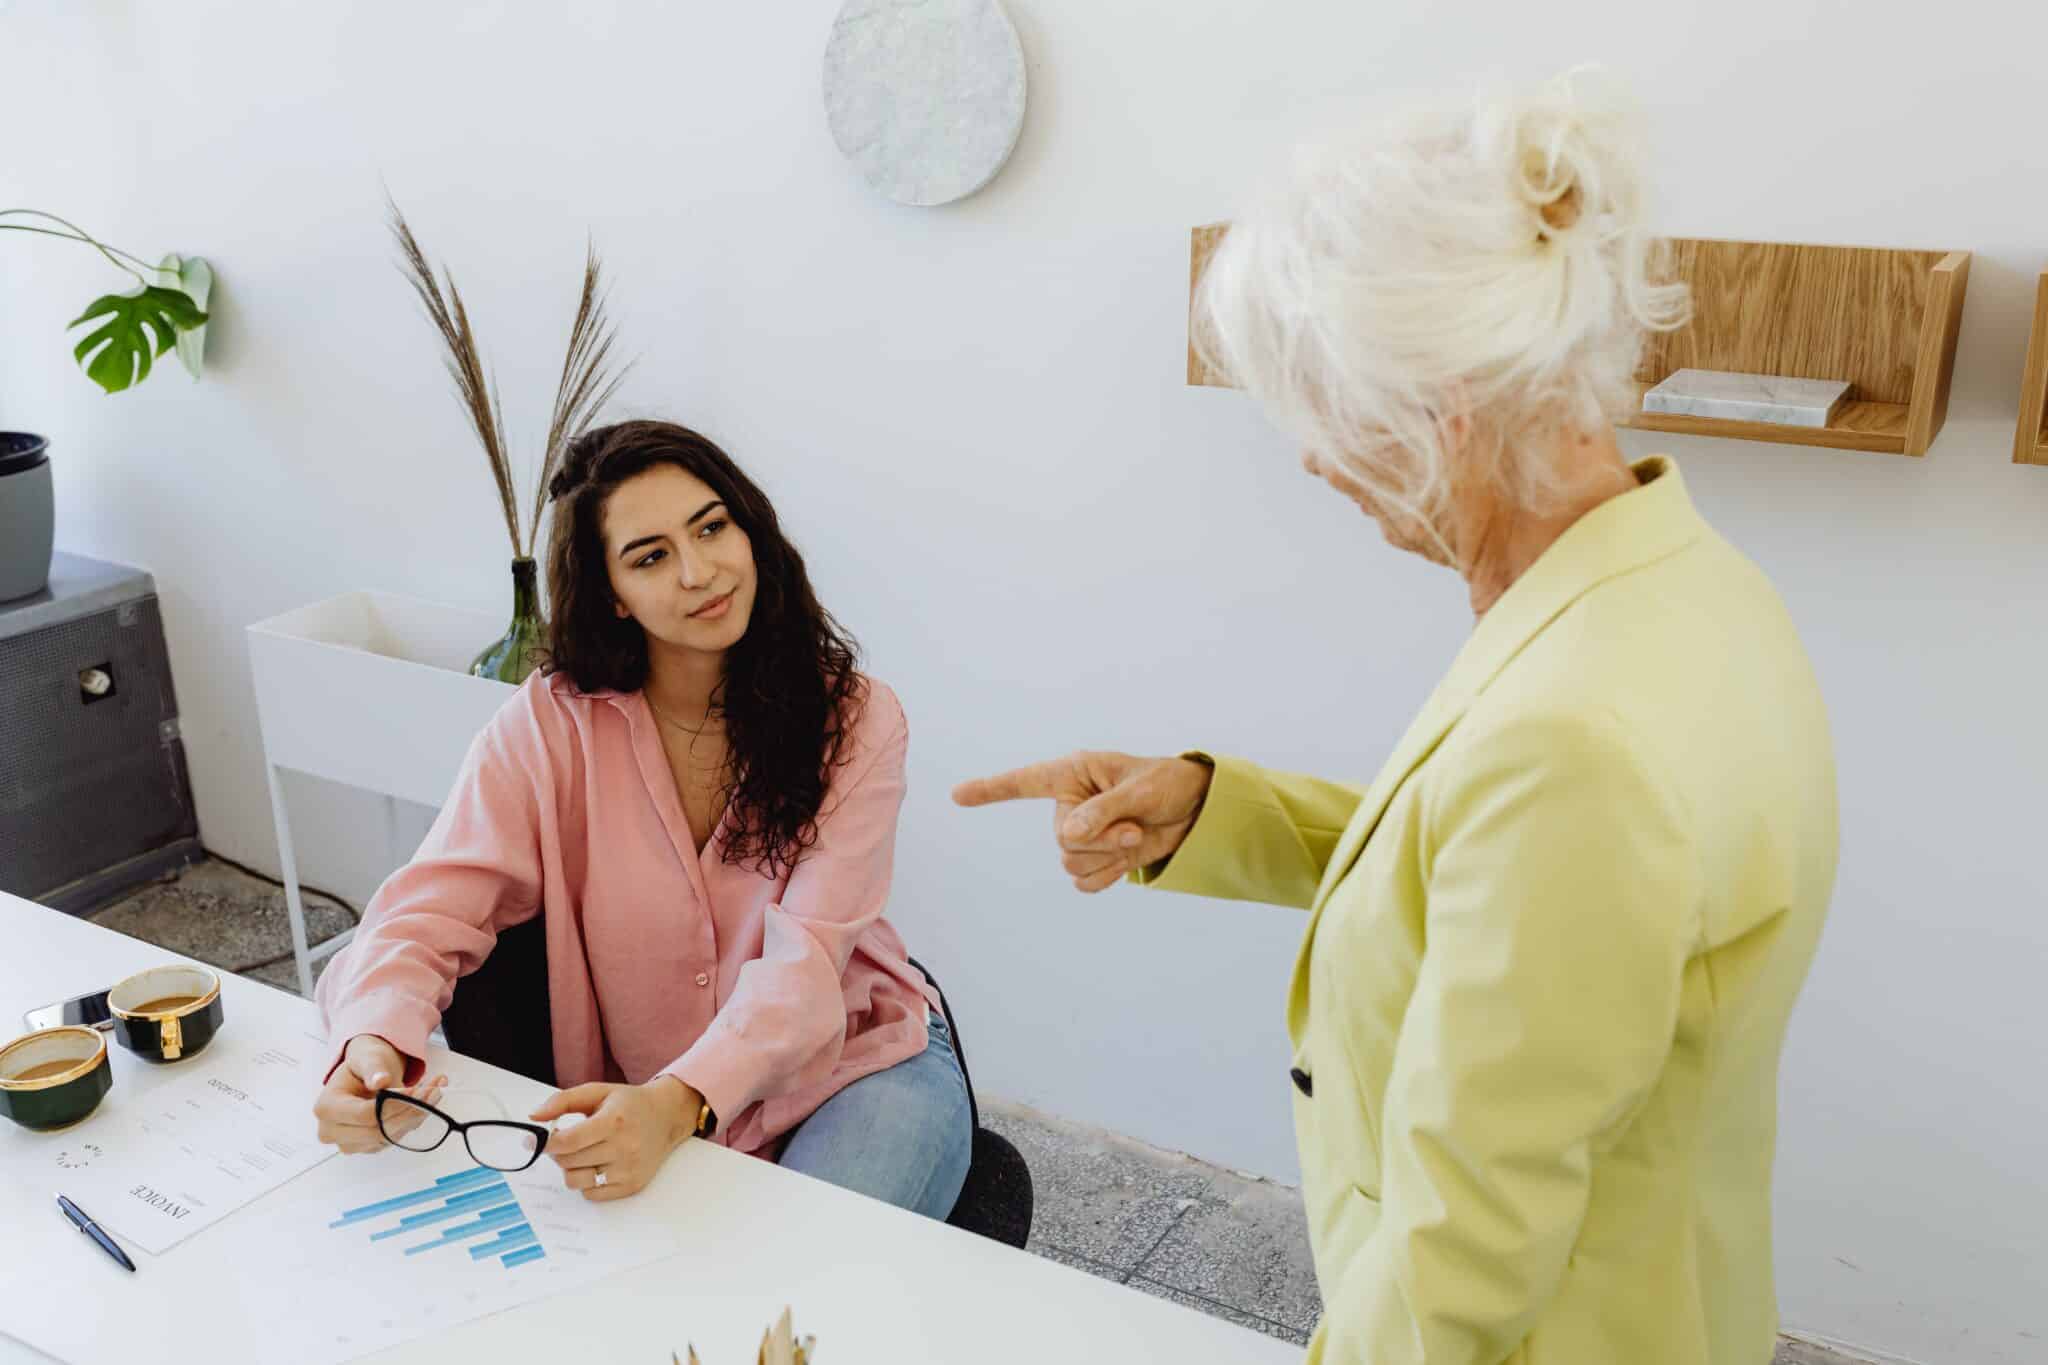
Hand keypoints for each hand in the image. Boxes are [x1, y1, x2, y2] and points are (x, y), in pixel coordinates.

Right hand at [313, 1034, 446, 1153]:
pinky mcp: (367, 1146)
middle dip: (410, 1111)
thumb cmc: (363, 1065)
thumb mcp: (367, 1058)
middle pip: (378, 1131)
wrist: (365, 1074)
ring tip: (433, 1091)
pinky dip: (413, 1121)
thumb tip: (380, 1081)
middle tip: (433, 1090)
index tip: (417, 1089)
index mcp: (326, 1107)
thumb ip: (374, 1068)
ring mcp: (349, 1143)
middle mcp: (332, 1131)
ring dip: (416, 1116)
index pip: (365, 1115)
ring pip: (390, 1137)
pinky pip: (395, 1139)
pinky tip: (425, 1103)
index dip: (395, 1104)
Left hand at [530, 1076, 698, 1201]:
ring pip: (577, 1181)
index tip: (538, 1140)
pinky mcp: (631, 1186)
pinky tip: (595, 1165)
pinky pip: (592, 1194)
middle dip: (558, 1153)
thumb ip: (563, 1100)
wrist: (667, 1117)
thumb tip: (534, 1117)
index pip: (568, 1141)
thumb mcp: (597, 1091)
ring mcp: (628, 1170)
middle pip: (569, 1161)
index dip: (547, 1143)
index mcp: (613, 1121)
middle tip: (564, 1141)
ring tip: (580, 1154)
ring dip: (570, 1169)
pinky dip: (586, 1182)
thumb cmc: (629, 1104)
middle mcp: (624, 1148)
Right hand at [952, 751, 1212, 891]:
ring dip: (1107, 858)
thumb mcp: (1139, 791)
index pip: (1024, 782)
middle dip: (1099, 841)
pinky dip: (1108, 876)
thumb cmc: (1168, 784)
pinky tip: (1128, 860)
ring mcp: (1083, 833)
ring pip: (1071, 863)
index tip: (957, 795)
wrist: (1196, 810)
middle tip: (1131, 826)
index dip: (990, 790)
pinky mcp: (1098, 857)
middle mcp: (1070, 804)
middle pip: (1060, 839)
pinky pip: (1084, 882)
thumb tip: (1068, 836)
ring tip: (1134, 836)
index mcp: (1073, 774)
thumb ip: (1102, 812)